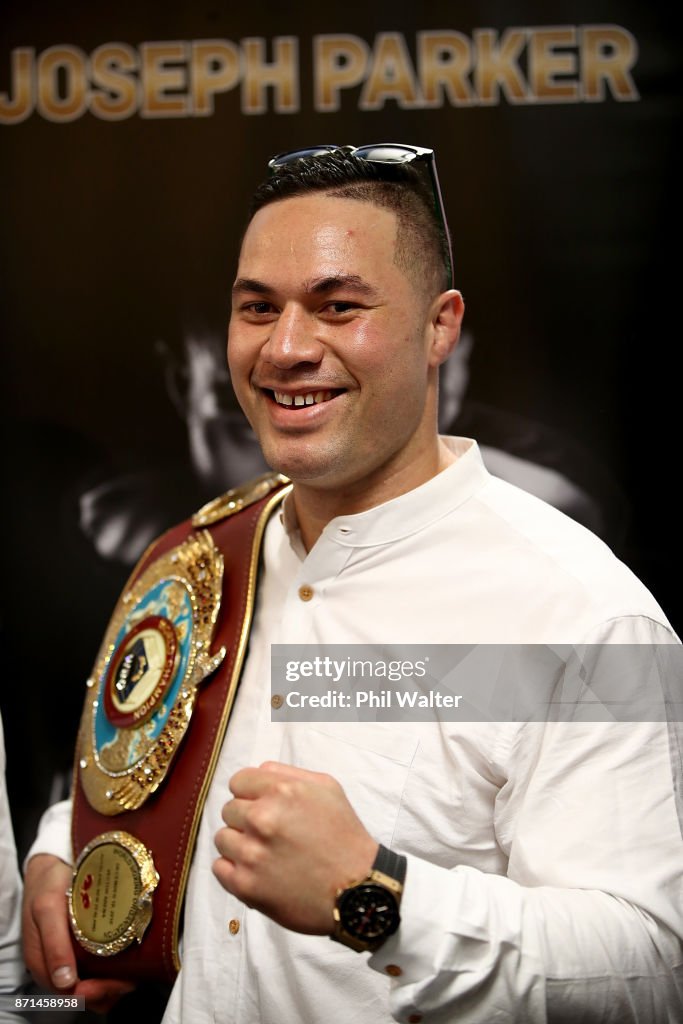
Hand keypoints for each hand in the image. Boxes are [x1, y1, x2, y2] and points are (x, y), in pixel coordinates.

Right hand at [22, 854, 135, 1012]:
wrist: (52, 863)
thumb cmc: (47, 884)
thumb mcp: (47, 908)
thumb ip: (54, 943)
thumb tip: (65, 982)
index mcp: (42, 961)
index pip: (69, 993)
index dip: (93, 992)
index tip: (116, 982)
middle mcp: (57, 964)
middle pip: (85, 992)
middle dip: (109, 988)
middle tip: (132, 976)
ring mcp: (70, 956)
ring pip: (94, 982)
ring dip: (115, 980)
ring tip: (135, 966)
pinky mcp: (82, 946)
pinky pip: (99, 968)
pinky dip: (115, 968)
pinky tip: (129, 956)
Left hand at [213, 761, 377, 933]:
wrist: (356, 889)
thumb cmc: (344, 836)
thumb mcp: (327, 788)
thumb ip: (287, 774)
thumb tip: (258, 774)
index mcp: (282, 791)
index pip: (238, 782)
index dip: (250, 793)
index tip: (262, 806)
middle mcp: (262, 818)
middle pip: (229, 809)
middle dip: (246, 819)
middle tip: (271, 834)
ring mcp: (251, 853)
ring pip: (222, 838)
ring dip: (240, 845)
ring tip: (266, 855)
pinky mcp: (245, 885)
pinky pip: (219, 868)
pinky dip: (234, 870)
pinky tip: (257, 872)